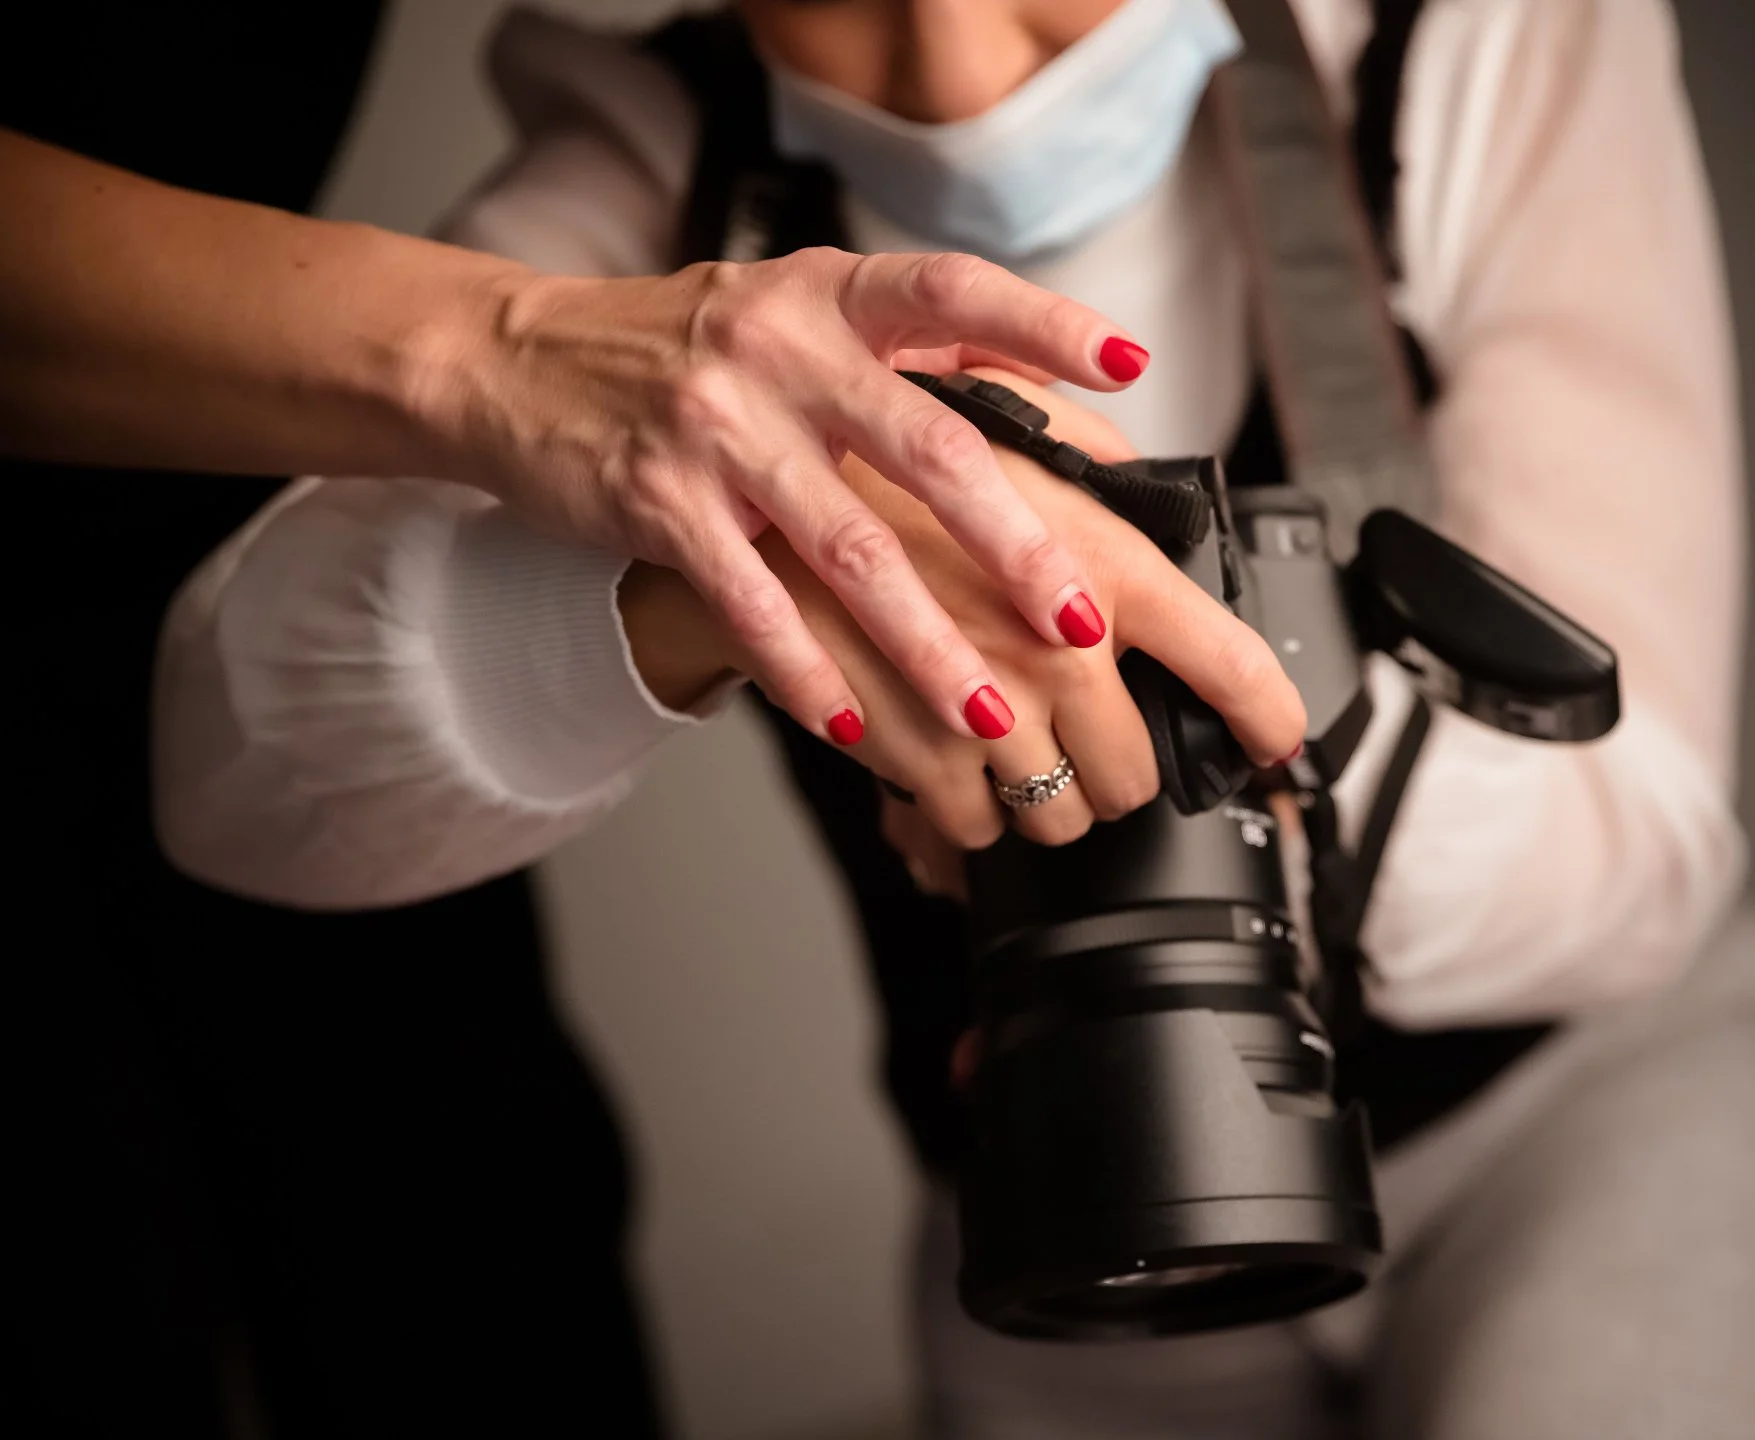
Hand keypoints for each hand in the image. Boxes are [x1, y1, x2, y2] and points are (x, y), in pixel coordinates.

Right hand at [454, 248, 1152, 746]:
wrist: (515, 360)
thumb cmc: (686, 349)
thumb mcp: (796, 314)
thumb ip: (907, 351)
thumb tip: (1048, 399)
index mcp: (830, 296)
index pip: (951, 293)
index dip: (1042, 325)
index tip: (1128, 364)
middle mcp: (779, 348)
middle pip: (922, 448)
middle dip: (1013, 543)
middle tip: (1080, 619)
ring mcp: (716, 427)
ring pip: (845, 548)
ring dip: (926, 642)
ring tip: (990, 716)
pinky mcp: (657, 501)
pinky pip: (750, 603)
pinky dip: (807, 670)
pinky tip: (858, 725)